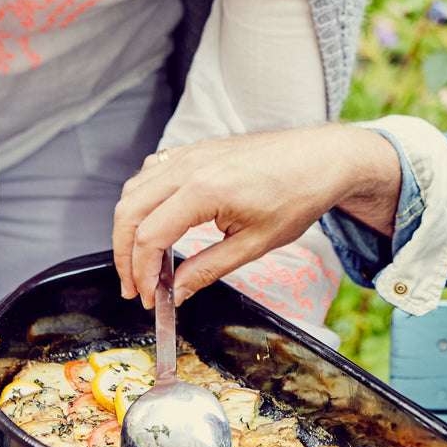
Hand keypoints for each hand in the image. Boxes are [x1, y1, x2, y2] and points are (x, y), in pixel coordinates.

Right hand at [113, 124, 400, 307]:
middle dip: (125, 254)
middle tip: (135, 286)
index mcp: (203, 190)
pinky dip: (142, 200)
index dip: (142, 273)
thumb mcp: (255, 244)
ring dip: (129, 226)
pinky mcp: (195, 149)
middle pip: (129, 211)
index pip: (149, 236)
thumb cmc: (298, 195)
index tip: (148, 297)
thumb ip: (208, 269)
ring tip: (142, 260)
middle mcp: (189, 166)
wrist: (322, 157)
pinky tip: (155, 221)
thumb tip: (177, 292)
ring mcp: (189, 153)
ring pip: (134, 190)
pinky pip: (151, 172)